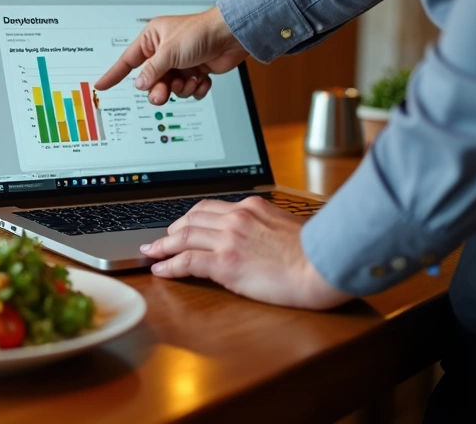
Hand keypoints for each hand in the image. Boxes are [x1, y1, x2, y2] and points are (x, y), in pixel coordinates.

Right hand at [96, 7, 248, 104]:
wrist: (231, 36)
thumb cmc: (200, 32)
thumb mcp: (169, 52)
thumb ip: (152, 71)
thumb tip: (139, 85)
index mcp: (152, 39)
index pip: (128, 61)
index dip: (114, 74)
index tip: (101, 86)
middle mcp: (164, 52)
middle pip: (151, 81)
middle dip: (160, 88)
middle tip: (164, 93)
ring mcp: (180, 63)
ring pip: (170, 88)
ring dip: (181, 88)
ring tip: (190, 79)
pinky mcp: (195, 72)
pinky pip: (188, 90)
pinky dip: (195, 88)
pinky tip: (202, 78)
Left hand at [140, 196, 351, 309]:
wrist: (324, 265)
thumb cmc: (315, 252)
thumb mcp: (286, 226)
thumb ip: (265, 225)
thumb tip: (257, 236)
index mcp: (251, 206)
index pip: (209, 208)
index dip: (190, 218)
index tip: (181, 224)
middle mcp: (236, 217)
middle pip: (191, 219)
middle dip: (171, 229)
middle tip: (160, 239)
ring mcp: (229, 239)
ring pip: (183, 237)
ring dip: (163, 245)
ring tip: (151, 252)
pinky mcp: (225, 262)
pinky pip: (187, 261)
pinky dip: (169, 264)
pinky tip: (160, 269)